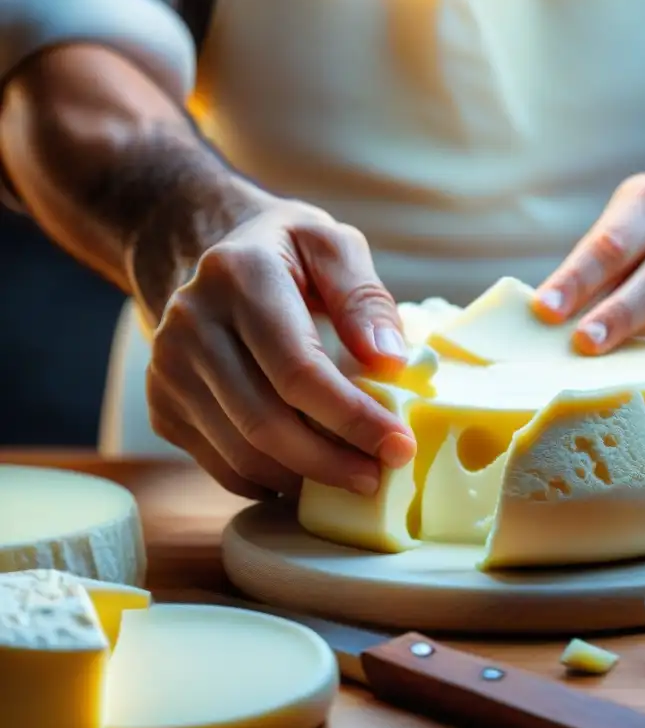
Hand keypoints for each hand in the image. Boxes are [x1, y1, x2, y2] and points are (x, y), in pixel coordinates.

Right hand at [144, 200, 416, 499]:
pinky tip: (308, 473)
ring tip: (352, 476)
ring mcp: (169, 367)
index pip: (298, 368)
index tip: (398, 446)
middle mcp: (192, 322)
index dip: (352, 417)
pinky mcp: (162, 403)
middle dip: (330, 461)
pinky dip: (270, 480)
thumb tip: (390, 361)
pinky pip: (220, 463)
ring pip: (240, 452)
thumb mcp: (333, 247)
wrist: (207, 254)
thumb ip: (365, 299)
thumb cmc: (287, 254)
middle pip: (265, 421)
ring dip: (303, 478)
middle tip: (379, 476)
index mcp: (240, 275)